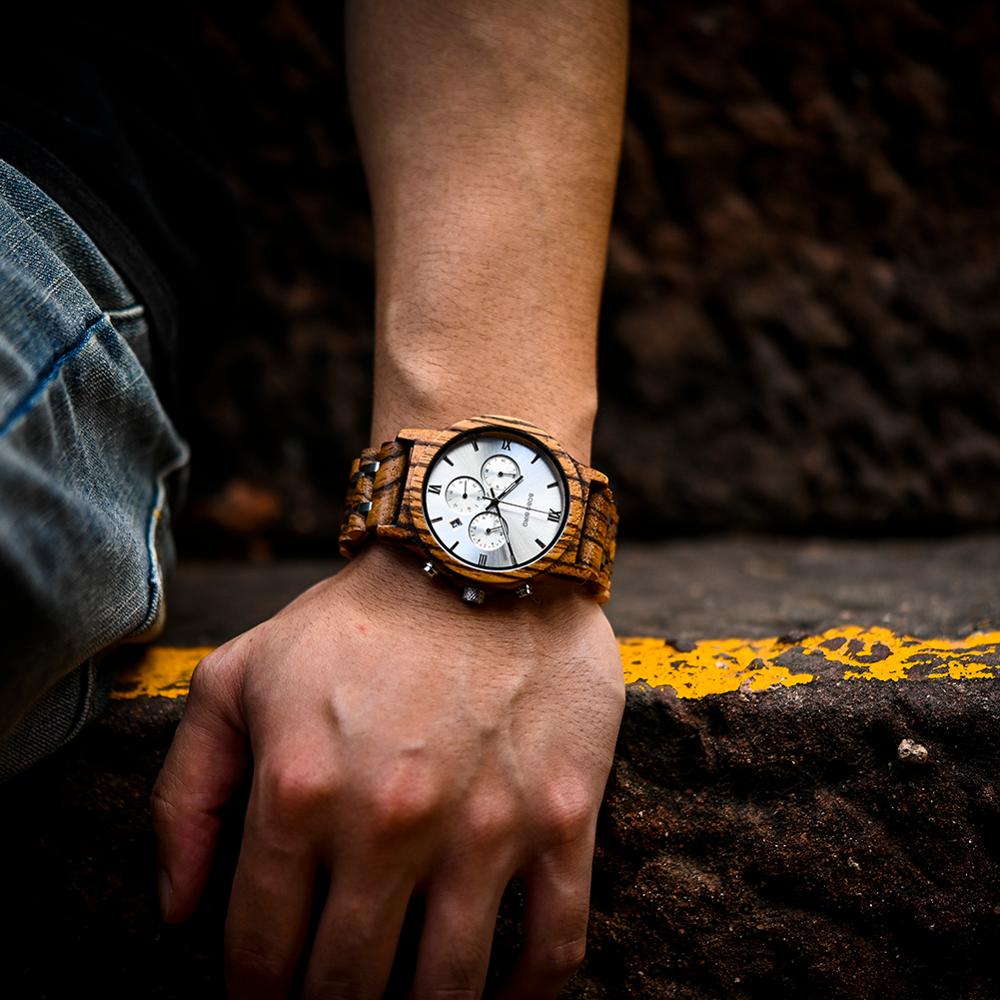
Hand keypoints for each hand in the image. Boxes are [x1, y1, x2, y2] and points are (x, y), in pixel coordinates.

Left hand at [150, 541, 625, 998]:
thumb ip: (187, 793)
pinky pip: (553, 947)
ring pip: (445, 991)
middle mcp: (389, 821)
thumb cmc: (357, 619)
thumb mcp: (239, 677)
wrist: (478, 553)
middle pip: (343, 988)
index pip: (258, 953)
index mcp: (299, 790)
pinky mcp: (560, 816)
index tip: (264, 997)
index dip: (252, 997)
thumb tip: (177, 912)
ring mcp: (484, 825)